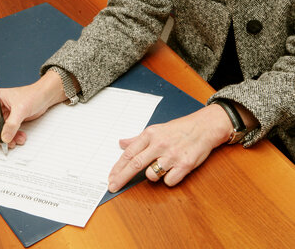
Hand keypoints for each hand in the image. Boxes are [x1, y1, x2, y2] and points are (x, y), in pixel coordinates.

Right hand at [0, 70, 65, 148]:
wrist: (46, 96)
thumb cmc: (34, 95)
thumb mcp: (22, 109)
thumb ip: (12, 124)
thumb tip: (4, 137)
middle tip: (7, 142)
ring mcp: (4, 114)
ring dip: (7, 138)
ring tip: (17, 140)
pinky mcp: (11, 120)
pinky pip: (7, 132)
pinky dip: (13, 137)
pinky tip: (20, 137)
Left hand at [108, 104, 232, 191]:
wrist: (204, 127)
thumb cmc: (180, 129)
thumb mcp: (157, 129)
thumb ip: (138, 139)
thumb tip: (121, 143)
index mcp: (151, 134)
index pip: (129, 153)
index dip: (118, 167)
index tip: (111, 177)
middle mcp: (160, 144)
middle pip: (135, 164)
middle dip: (122, 178)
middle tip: (113, 187)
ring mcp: (172, 155)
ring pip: (152, 175)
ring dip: (152, 175)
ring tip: (161, 166)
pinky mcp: (184, 165)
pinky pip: (169, 181)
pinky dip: (169, 179)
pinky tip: (173, 170)